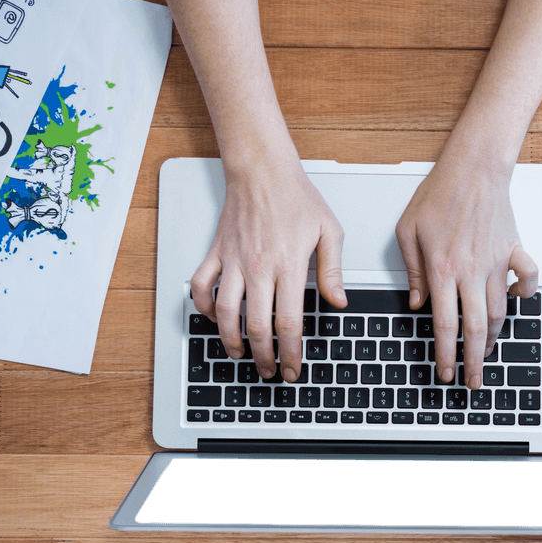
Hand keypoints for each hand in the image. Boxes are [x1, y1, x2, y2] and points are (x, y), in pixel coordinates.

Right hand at [191, 158, 346, 380]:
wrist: (263, 170)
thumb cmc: (297, 197)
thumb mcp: (329, 231)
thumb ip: (333, 270)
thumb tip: (339, 302)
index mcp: (289, 266)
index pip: (289, 322)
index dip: (291, 352)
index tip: (294, 367)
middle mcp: (259, 267)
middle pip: (257, 326)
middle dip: (264, 356)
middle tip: (270, 371)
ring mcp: (234, 261)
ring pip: (225, 312)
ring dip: (231, 339)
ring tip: (241, 354)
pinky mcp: (217, 253)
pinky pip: (203, 285)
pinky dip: (204, 306)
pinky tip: (214, 318)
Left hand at [395, 153, 537, 388]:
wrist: (473, 168)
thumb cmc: (440, 194)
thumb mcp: (408, 231)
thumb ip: (412, 271)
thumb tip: (417, 303)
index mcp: (443, 270)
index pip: (445, 324)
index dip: (446, 354)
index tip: (446, 372)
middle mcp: (472, 271)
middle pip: (477, 328)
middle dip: (475, 360)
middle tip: (473, 380)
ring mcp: (497, 262)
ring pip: (501, 310)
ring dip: (495, 336)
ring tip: (488, 351)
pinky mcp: (513, 250)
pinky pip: (527, 278)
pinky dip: (525, 294)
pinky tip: (515, 300)